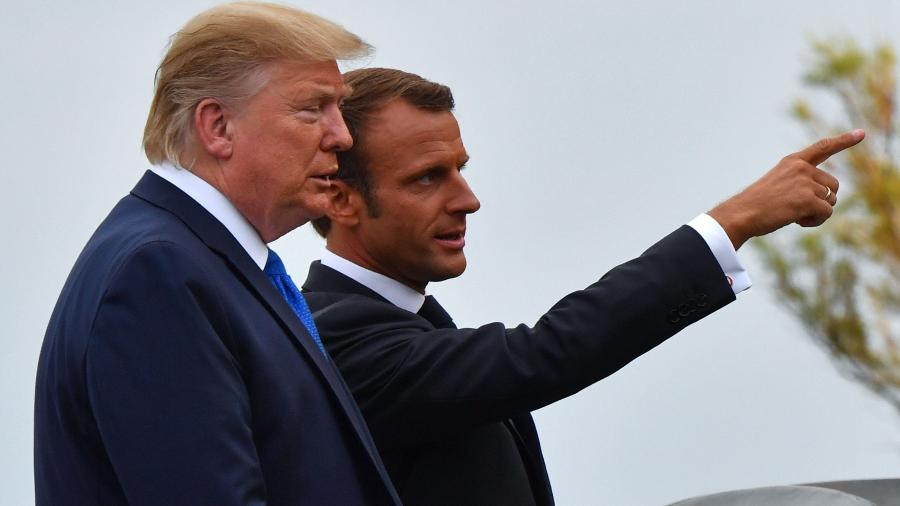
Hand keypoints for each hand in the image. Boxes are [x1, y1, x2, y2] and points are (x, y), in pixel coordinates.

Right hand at [708, 129, 864, 249]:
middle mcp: (802, 168)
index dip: (844, 140)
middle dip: (823, 200)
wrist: (742, 213)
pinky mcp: (807, 199)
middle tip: (799, 209)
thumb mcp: (778, 185)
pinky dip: (816, 221)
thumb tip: (829, 199)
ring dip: (818, 212)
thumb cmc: (756, 204)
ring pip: (830, 200)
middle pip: (832, 185)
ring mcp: (805, 182)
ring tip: (796, 215)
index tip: (861, 133)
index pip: (823, 147)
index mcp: (793, 162)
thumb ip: (802, 184)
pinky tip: (798, 222)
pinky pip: (826, 212)